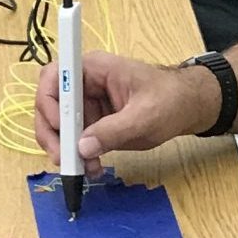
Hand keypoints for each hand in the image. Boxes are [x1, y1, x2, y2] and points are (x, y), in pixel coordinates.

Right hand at [34, 52, 213, 175]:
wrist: (188, 107)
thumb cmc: (170, 99)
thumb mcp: (144, 116)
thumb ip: (113, 131)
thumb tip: (82, 148)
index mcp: (94, 68)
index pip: (54, 75)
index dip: (49, 100)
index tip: (62, 126)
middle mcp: (83, 84)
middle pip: (49, 103)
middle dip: (50, 132)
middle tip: (62, 158)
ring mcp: (86, 103)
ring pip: (57, 125)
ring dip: (63, 148)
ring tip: (82, 168)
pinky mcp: (92, 122)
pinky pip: (74, 139)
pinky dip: (77, 155)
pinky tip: (92, 167)